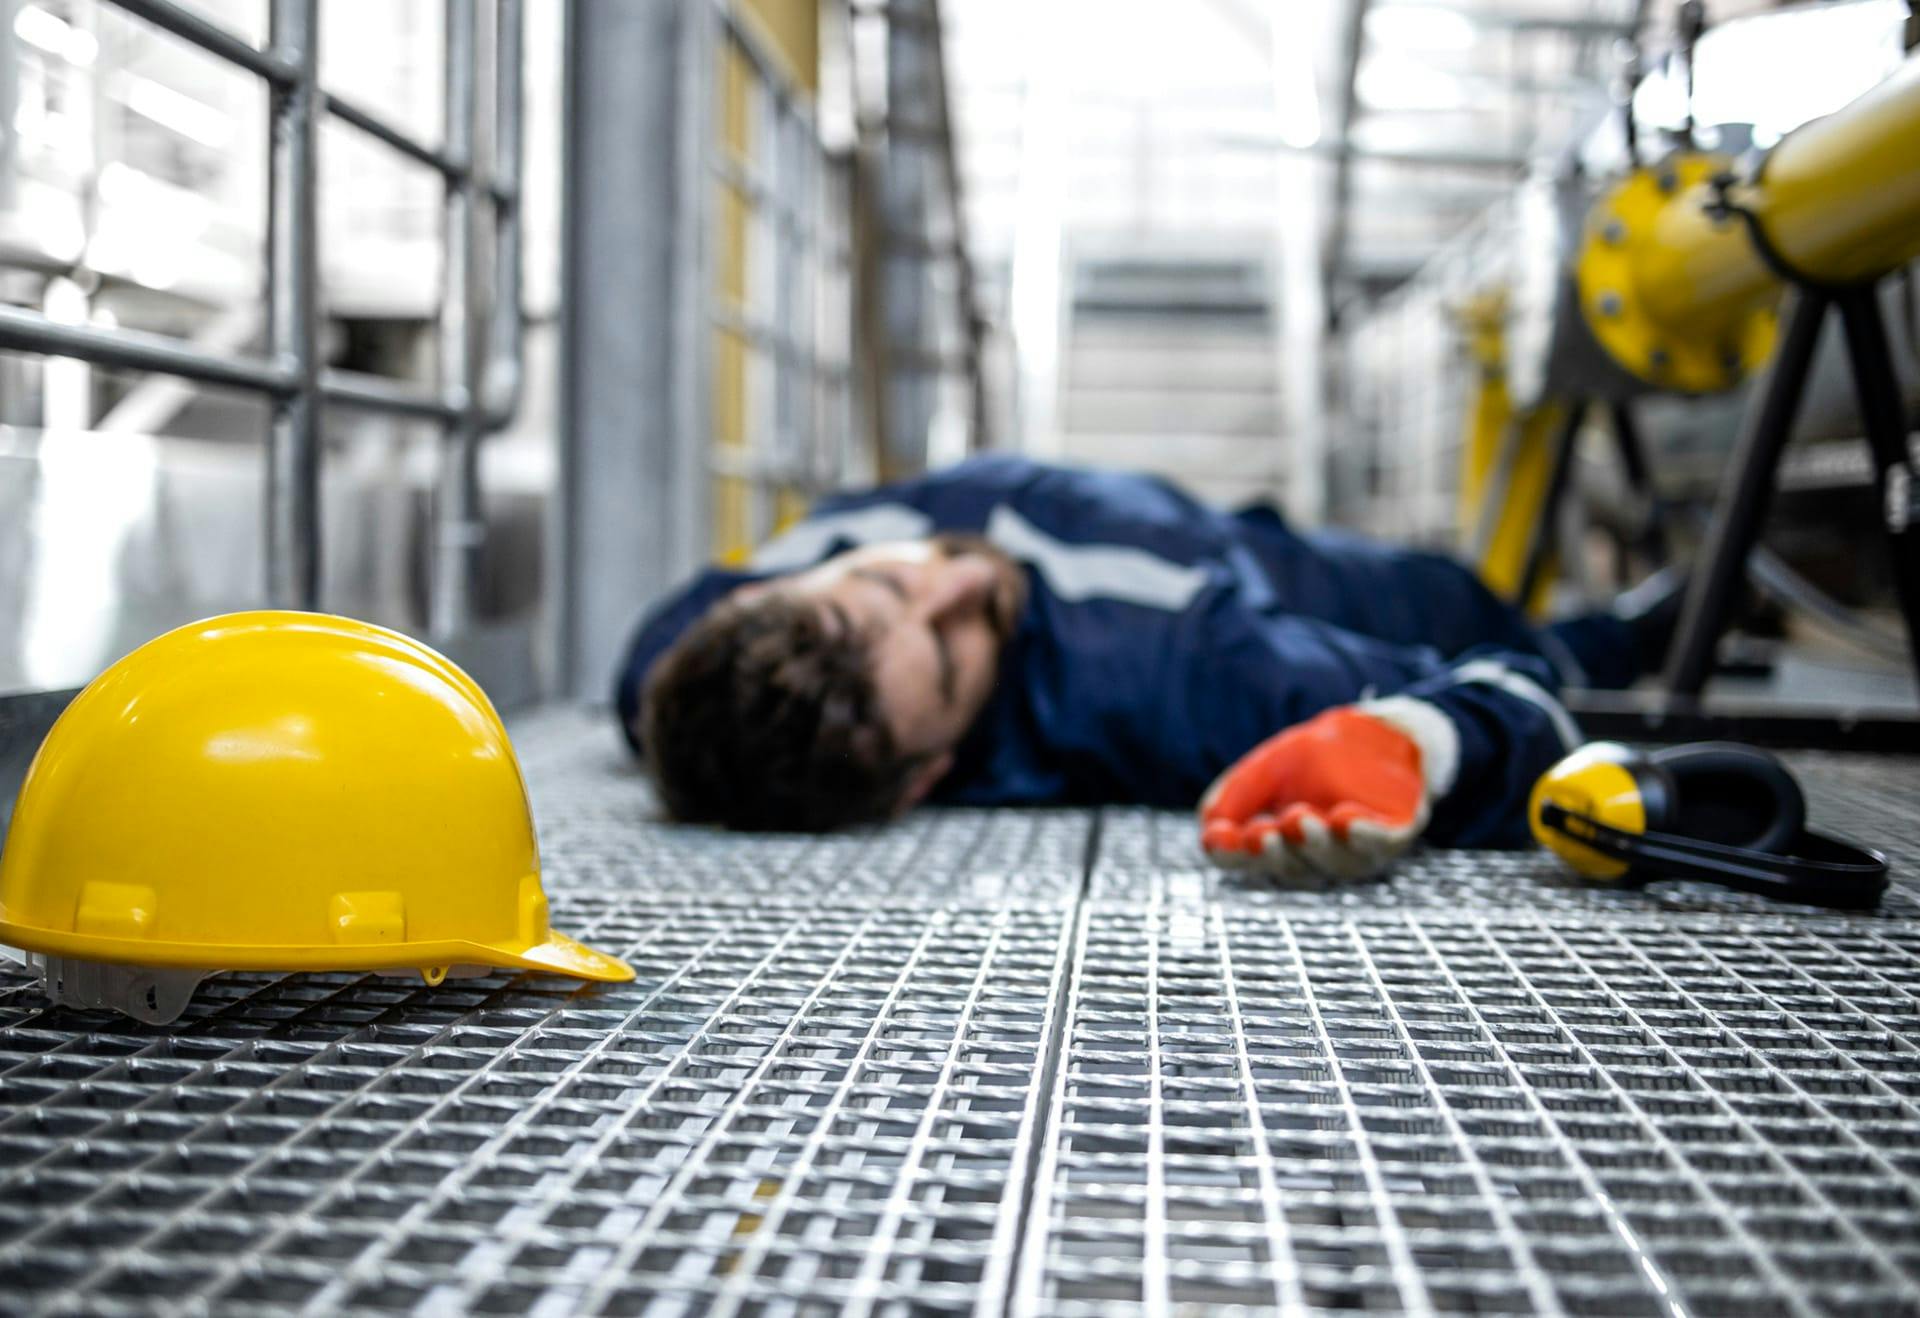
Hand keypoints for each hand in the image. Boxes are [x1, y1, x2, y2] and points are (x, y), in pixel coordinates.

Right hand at [1199, 705, 1432, 880]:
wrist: (1373, 735)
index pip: (1247, 860)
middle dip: (1274, 852)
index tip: (1218, 838)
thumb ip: (1238, 794)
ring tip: (1301, 818)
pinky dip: (1363, 836)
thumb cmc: (1314, 758)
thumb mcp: (1267, 768)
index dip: (1231, 854)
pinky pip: (1378, 845)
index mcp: (1277, 846)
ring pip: (1333, 861)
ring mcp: (1354, 852)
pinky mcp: (1392, 836)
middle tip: (1263, 834)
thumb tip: (1210, 828)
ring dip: (1315, 843)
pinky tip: (1346, 820)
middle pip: (1289, 867)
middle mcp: (1314, 859)